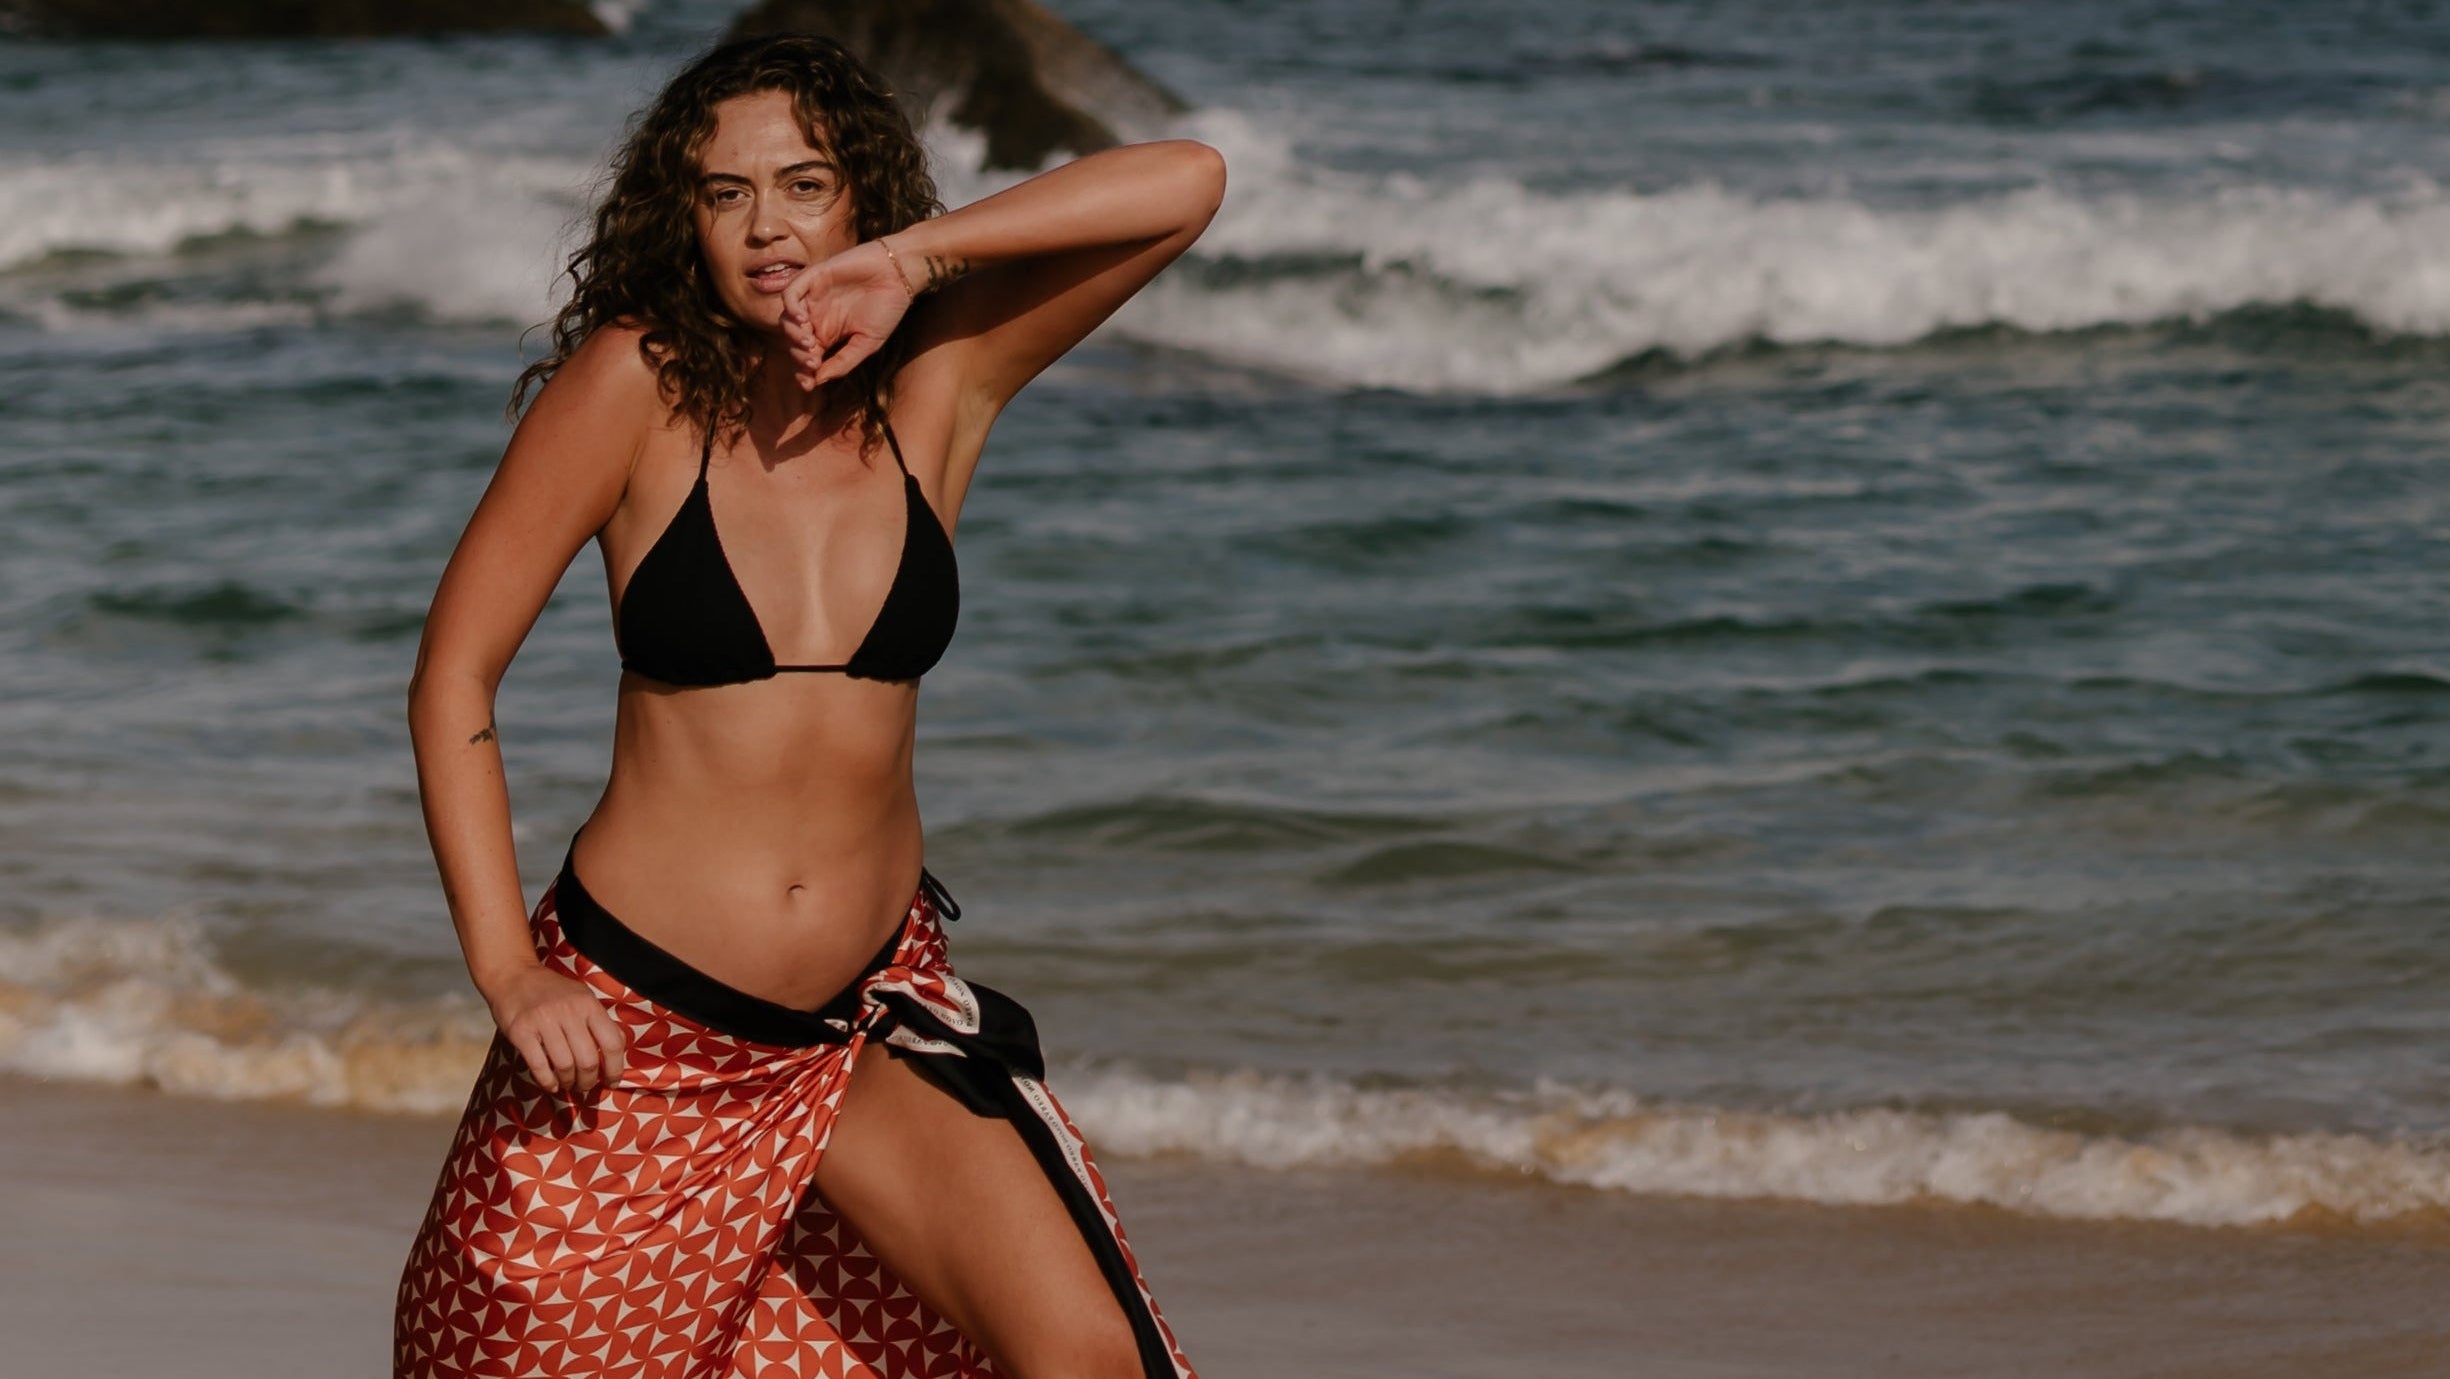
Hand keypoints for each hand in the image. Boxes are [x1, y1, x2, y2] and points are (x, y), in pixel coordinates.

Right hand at [482, 961, 626, 1096]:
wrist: (513, 975)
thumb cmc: (551, 991)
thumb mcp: (582, 996)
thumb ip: (598, 1020)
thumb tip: (616, 1049)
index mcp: (588, 1004)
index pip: (613, 1042)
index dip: (616, 1069)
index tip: (613, 1082)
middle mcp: (568, 1011)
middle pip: (588, 1060)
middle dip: (588, 1081)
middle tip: (584, 1086)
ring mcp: (544, 1021)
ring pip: (564, 1066)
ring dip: (568, 1082)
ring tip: (567, 1084)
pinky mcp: (521, 1031)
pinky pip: (539, 1066)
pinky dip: (547, 1081)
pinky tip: (551, 1085)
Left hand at [779, 239, 913, 391]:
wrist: (898, 276)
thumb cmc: (886, 309)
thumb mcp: (867, 344)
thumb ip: (843, 362)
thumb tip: (818, 381)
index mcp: (828, 334)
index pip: (806, 356)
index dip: (803, 372)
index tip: (808, 384)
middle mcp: (816, 317)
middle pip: (792, 341)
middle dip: (798, 356)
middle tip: (813, 361)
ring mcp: (812, 298)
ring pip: (786, 320)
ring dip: (792, 335)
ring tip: (809, 342)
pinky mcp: (813, 278)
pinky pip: (790, 294)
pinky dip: (790, 308)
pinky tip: (803, 320)